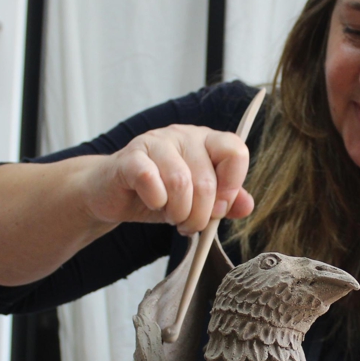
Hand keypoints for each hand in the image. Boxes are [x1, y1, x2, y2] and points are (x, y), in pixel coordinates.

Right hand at [86, 124, 253, 234]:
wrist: (112, 193)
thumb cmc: (158, 195)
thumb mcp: (197, 201)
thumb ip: (224, 201)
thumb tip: (247, 205)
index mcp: (206, 141)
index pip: (235, 151)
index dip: (231, 186)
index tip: (219, 209)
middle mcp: (183, 135)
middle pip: (207, 180)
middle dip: (200, 215)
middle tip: (189, 225)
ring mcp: (156, 142)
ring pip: (180, 182)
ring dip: (178, 213)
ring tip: (173, 218)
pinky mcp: (130, 157)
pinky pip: (150, 180)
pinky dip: (155, 202)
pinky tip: (153, 204)